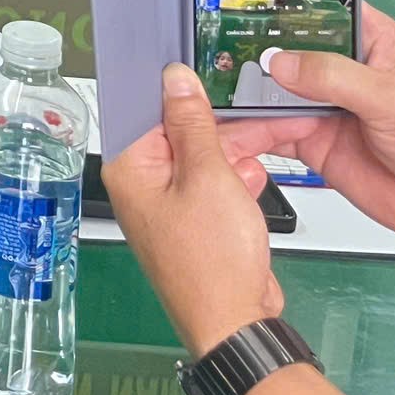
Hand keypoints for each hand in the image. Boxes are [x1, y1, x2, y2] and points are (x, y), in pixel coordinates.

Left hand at [102, 64, 285, 354]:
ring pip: (203, 157)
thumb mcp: (208, 176)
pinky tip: (254, 180)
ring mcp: (170, 205)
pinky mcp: (196, 221)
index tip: (203, 72)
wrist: (237, 323)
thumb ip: (193, 124)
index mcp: (130, 168)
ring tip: (264, 142)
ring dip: (234, 152)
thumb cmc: (212, 262)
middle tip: (253, 109)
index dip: (177, 89)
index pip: (146, 108)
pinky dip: (237, 181)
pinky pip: (215, 185)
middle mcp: (143, 185)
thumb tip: (176, 80)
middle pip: (179, 132)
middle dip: (218, 124)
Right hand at [217, 8, 394, 250]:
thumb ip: (335, 77)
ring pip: (273, 89)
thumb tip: (279, 62)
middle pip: (287, 47)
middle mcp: (342, 69)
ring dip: (243, 89)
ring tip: (206, 84)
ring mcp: (325, 105)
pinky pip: (272, 129)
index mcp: (369, 42)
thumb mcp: (394, 99)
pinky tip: (227, 125)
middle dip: (251, 44)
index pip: (324, 6)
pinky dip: (248, 128)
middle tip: (209, 39)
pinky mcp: (313, 141)